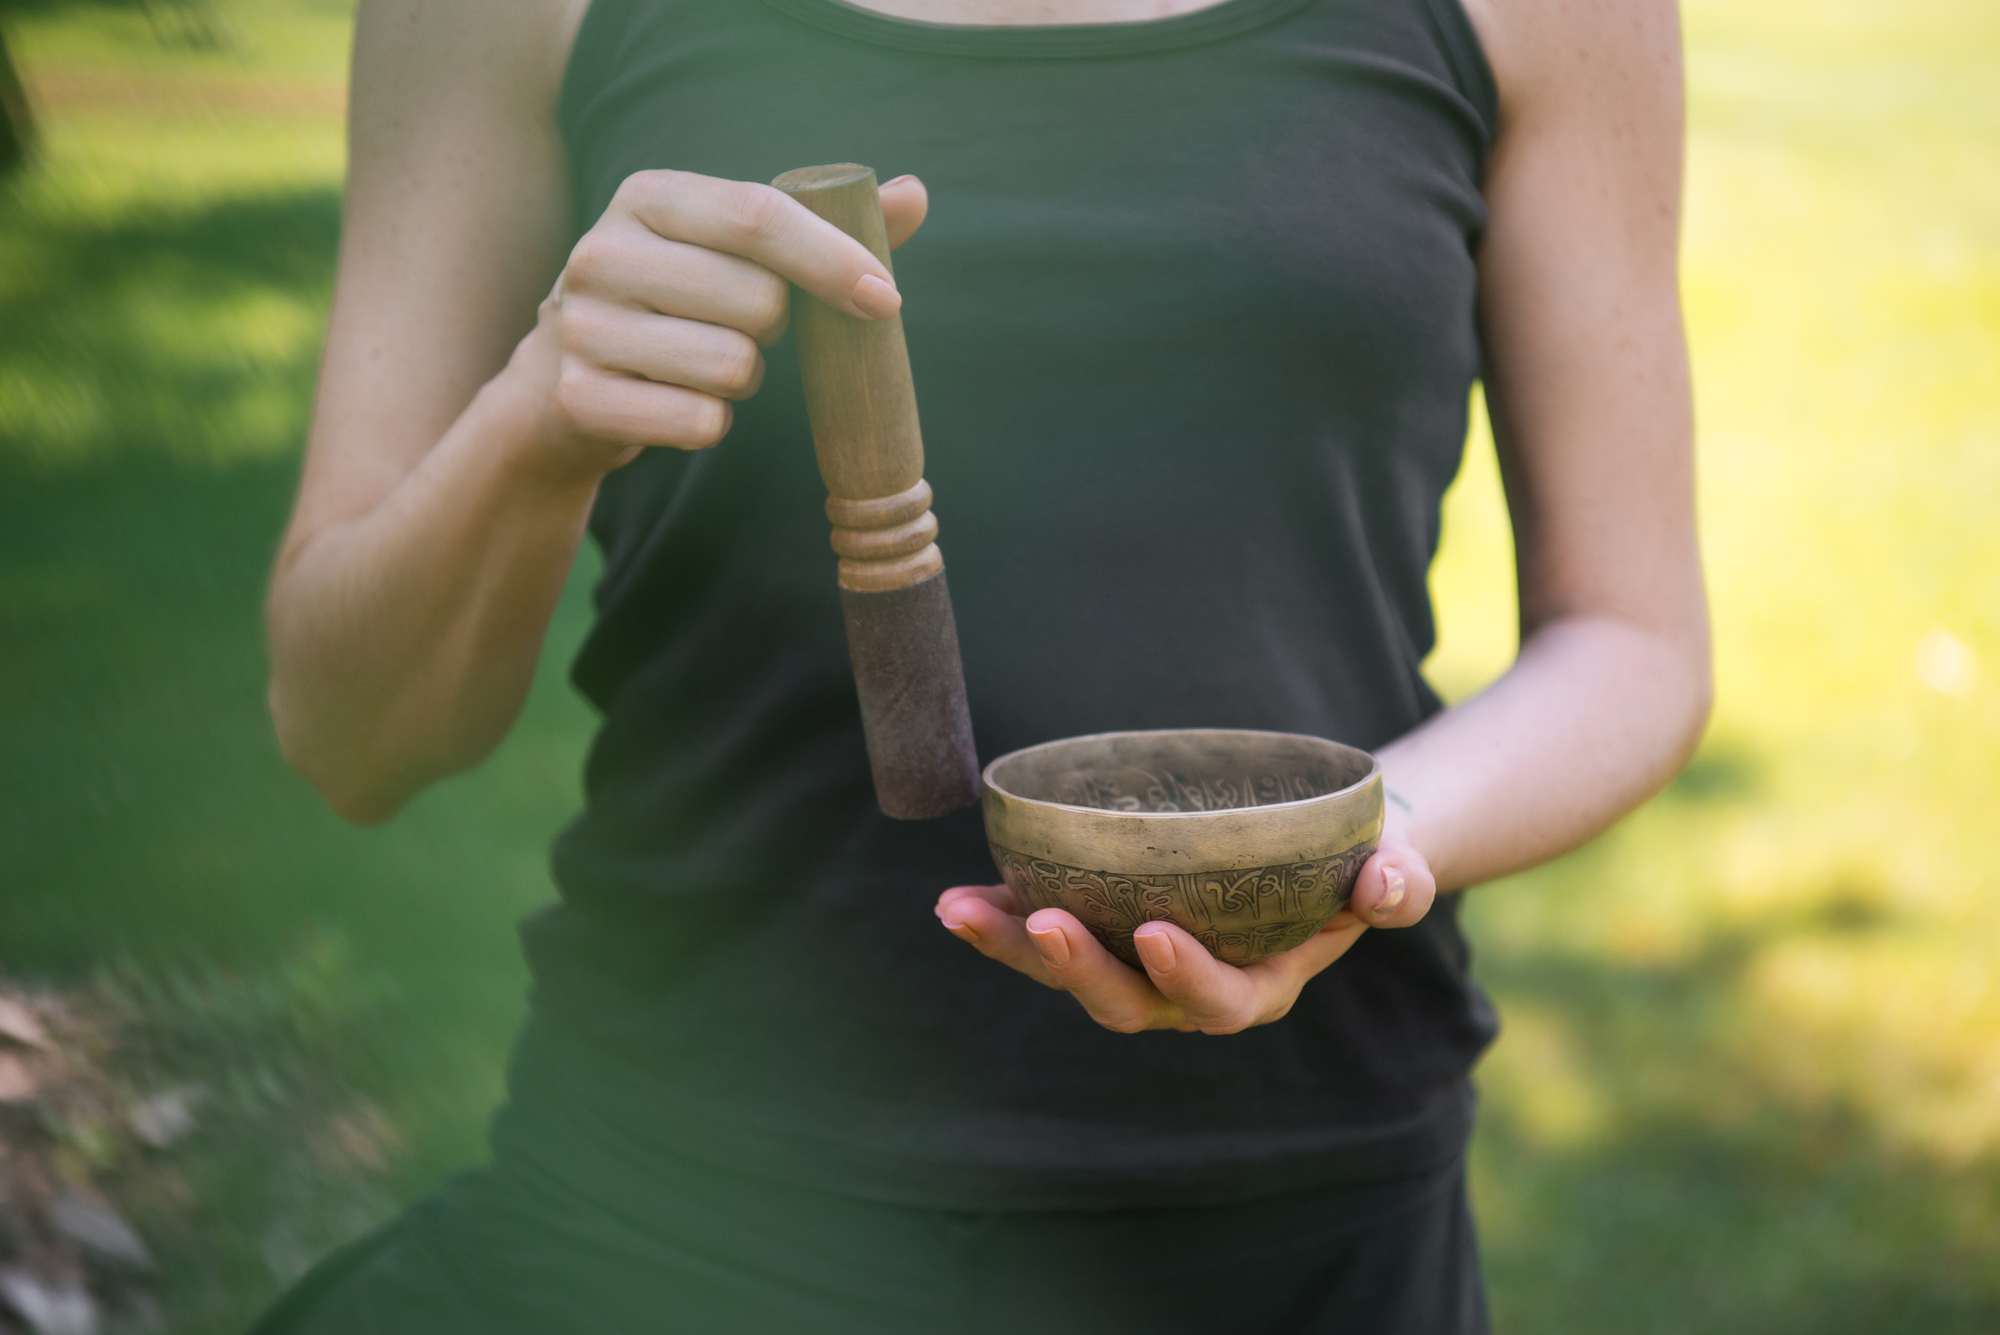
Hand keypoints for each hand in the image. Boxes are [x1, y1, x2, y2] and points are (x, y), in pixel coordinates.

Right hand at [505, 169, 929, 478]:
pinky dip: (709, 425)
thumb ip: (824, 226)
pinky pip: (700, 423)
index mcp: (650, 196)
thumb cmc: (678, 303)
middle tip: (742, 329)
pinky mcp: (580, 398)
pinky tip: (675, 402)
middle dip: (776, 330)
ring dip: (744, 381)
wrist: (561, 384)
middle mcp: (603, 250)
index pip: (760, 216)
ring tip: (702, 364)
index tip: (886, 300)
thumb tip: (915, 195)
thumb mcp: (735, 252)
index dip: (833, 259)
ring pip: (734, 368)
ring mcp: (583, 325)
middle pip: (758, 301)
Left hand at [936, 828, 1434, 1033]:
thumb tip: (1389, 881)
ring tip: (959, 911)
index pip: (1217, 1002)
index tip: (1153, 932)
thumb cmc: (1351, 865)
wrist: (1310, 853)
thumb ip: (1396, 886)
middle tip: (1044, 922)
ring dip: (1012, 945)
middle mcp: (1181, 992)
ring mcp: (1132, 966)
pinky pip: (1041, 935)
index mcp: (1254, 988)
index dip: (1185, 977)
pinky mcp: (1097, 930)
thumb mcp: (1389, 871)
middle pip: (1124, 1002)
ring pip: (1067, 973)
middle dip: (1079, 969)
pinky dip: (998, 919)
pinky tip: (955, 901)